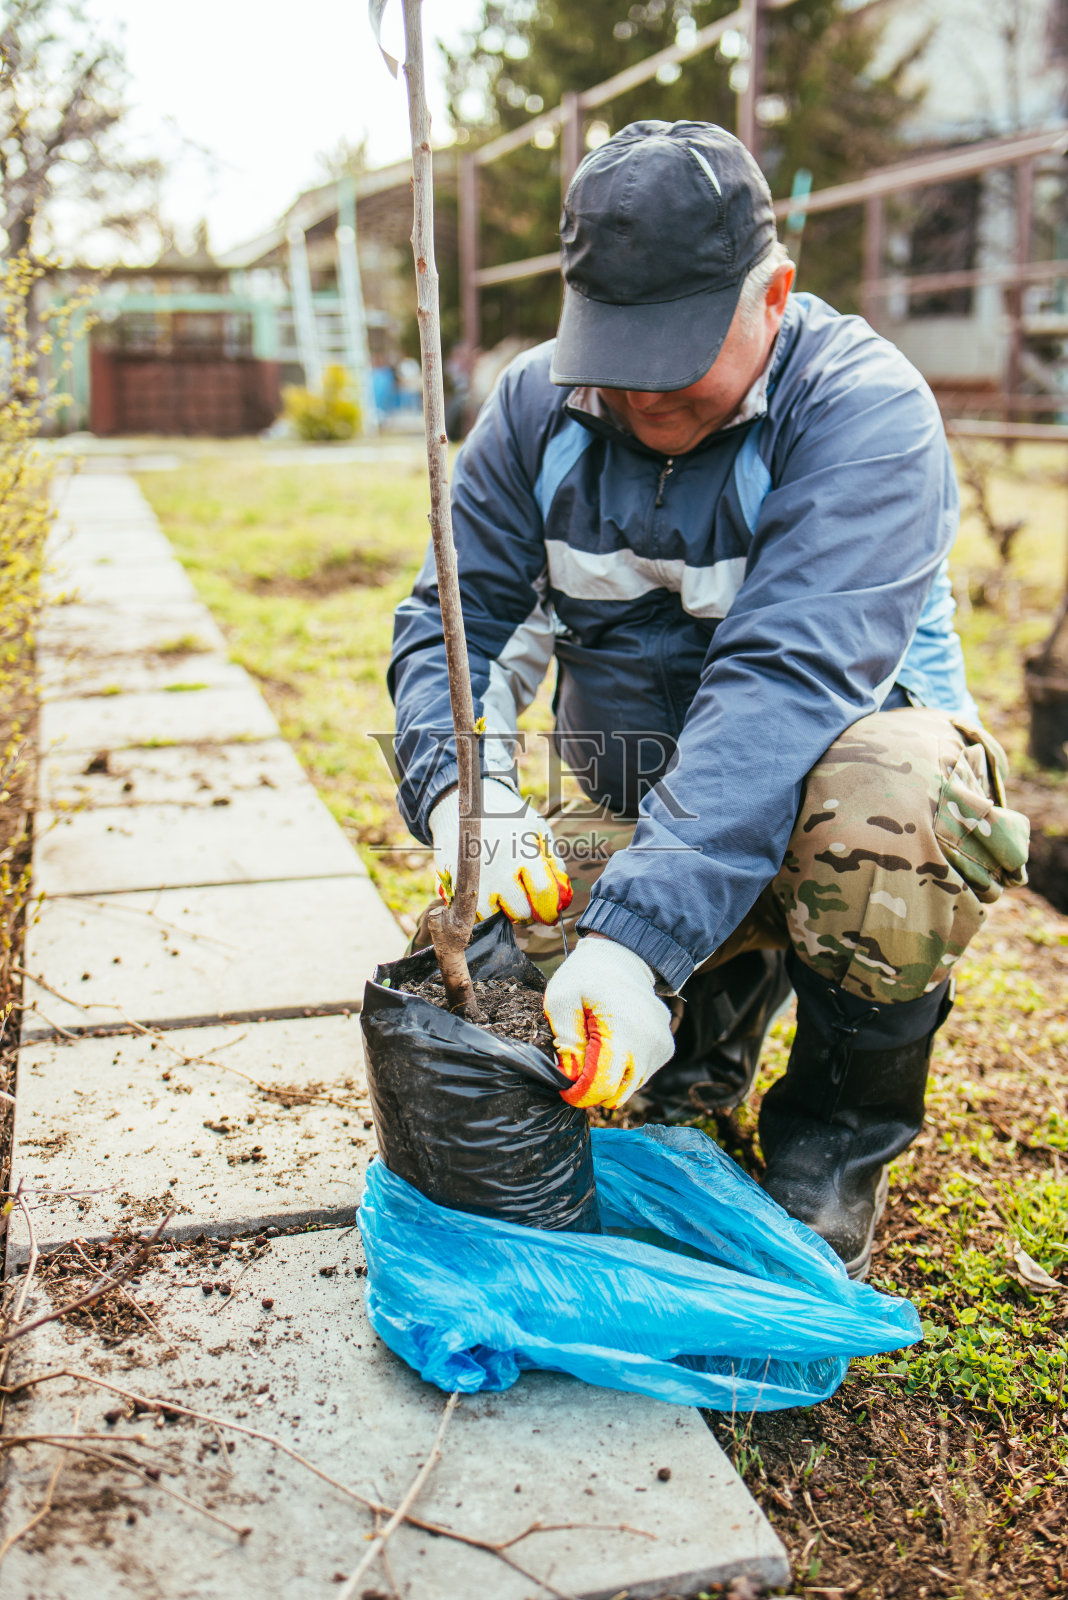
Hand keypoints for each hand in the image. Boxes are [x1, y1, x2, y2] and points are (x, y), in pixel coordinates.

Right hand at [429, 778, 571, 923]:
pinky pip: (469, 913)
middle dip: (526, 912)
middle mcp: (498, 869)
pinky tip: (483, 894)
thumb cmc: (505, 817)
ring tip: (502, 896)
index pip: (543, 893)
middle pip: (520, 912)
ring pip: (493, 917)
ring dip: (501, 912)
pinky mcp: (452, 884)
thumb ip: (552, 858)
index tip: (550, 915)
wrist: (461, 803)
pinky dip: (478, 910)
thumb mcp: (535, 827)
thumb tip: (562, 891)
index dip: (550, 910)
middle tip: (524, 903)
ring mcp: (474, 879)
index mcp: (522, 852)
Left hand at [544, 935, 673, 1108]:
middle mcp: (648, 1042)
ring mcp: (661, 1046)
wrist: (622, 957)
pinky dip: (625, 1072)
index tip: (565, 1088)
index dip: (579, 1095)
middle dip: (592, 1090)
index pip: (602, 1086)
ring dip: (609, 1081)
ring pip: (630, 1088)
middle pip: (617, 1094)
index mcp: (620, 1029)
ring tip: (595, 1052)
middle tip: (576, 1070)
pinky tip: (614, 1048)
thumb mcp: (561, 1000)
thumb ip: (565, 1040)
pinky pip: (641, 1076)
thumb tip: (571, 1077)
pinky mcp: (666, 1049)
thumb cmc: (586, 978)